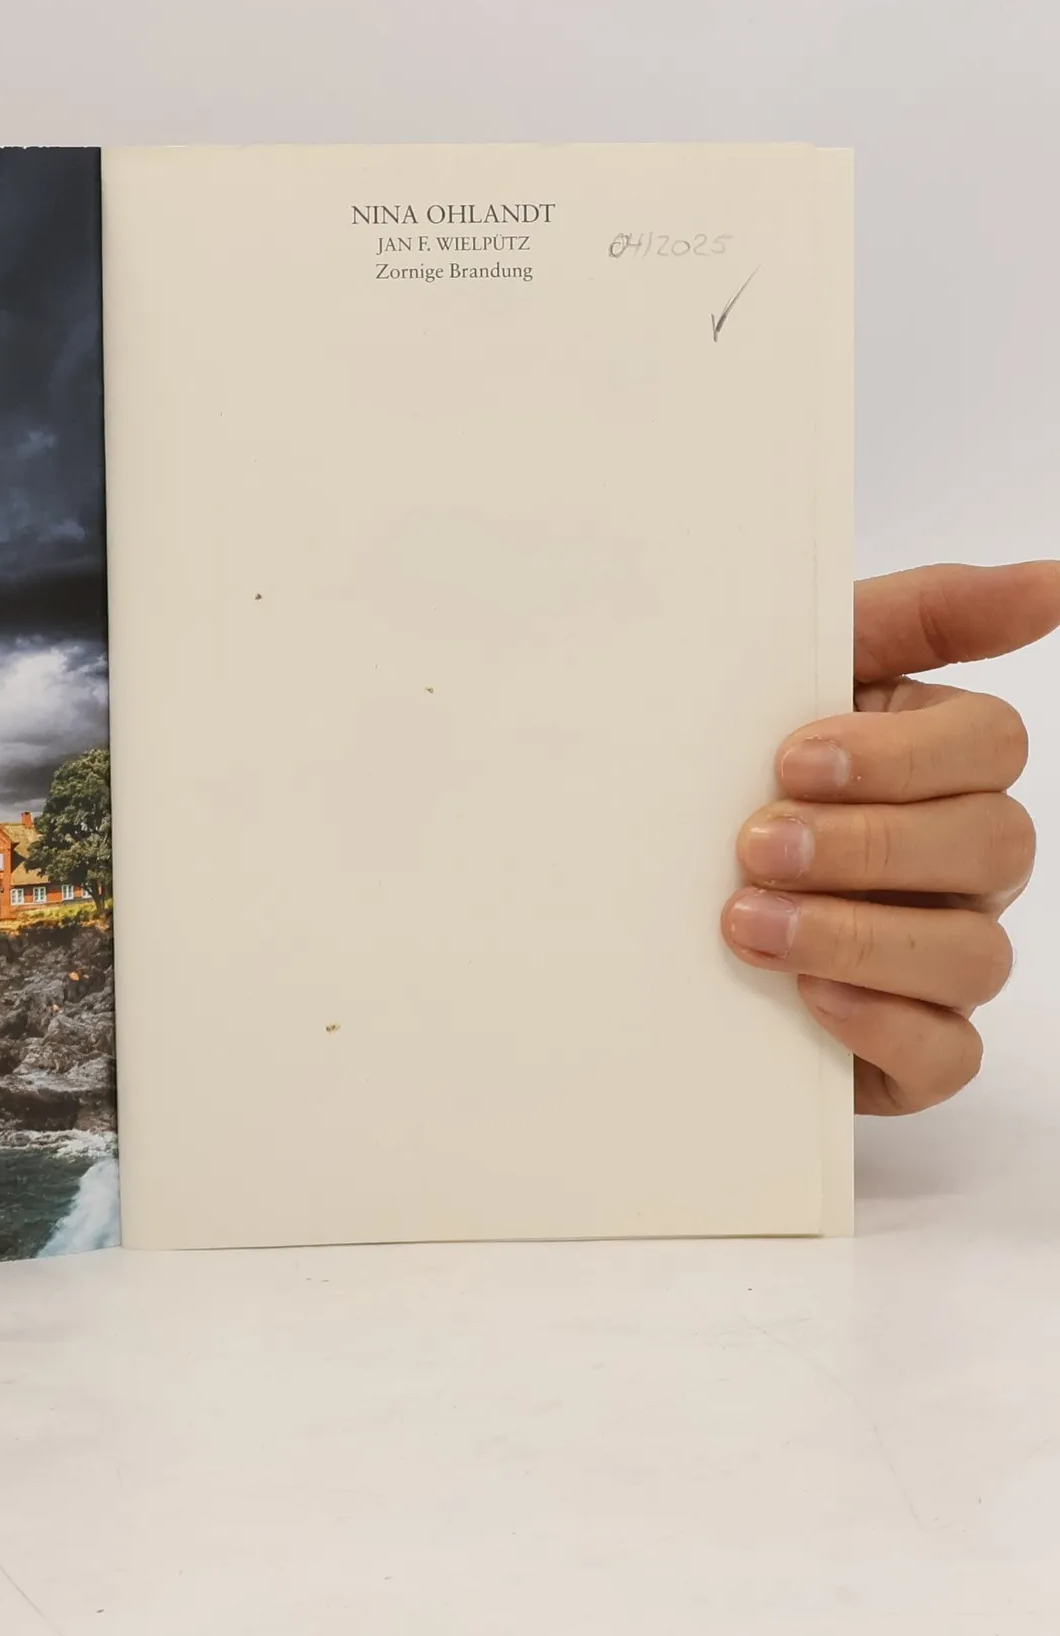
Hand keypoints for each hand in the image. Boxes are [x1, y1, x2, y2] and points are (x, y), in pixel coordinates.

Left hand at [724, 563, 1059, 1114]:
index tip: (790, 757)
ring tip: (745, 921)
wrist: (618, 890)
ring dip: (857, 934)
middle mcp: (956, 857)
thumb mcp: (785, 669)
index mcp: (931, 759)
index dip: (900, 754)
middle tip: (754, 844)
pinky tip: (804, 999)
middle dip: (869, 843)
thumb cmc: (713, 768)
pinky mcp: (906, 1047)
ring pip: (974, 952)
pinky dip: (881, 1025)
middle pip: (993, 842)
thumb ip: (914, 614)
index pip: (992, 742)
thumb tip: (1052, 581)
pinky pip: (947, 1053)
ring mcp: (940, 954)